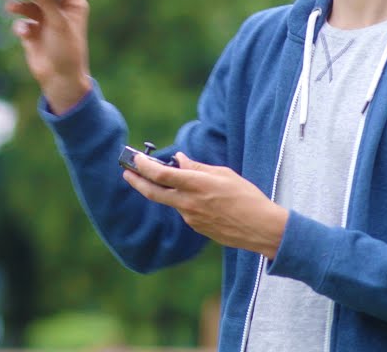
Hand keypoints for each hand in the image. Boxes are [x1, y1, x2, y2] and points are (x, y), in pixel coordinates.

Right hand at [2, 0, 91, 112]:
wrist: (60, 79)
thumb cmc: (67, 49)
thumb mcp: (57, 21)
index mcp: (73, 3)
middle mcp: (59, 8)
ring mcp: (45, 20)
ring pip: (28, 4)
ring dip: (20, 6)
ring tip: (10, 7)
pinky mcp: (33, 32)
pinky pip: (22, 21)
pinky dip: (21, 25)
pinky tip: (24, 33)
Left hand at [124, 152, 287, 257]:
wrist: (260, 228)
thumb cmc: (247, 197)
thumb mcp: (224, 174)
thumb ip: (198, 167)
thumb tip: (179, 159)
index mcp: (197, 185)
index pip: (161, 174)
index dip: (144, 166)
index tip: (136, 158)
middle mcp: (189, 203)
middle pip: (153, 192)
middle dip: (136, 181)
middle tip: (126, 171)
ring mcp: (191, 218)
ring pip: (170, 201)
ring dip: (166, 190)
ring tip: (172, 179)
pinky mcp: (196, 227)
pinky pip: (184, 210)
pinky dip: (184, 200)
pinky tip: (199, 198)